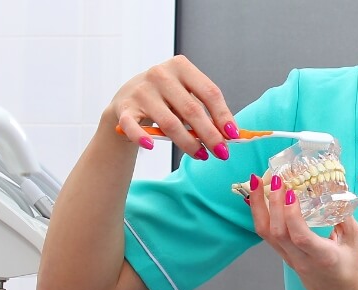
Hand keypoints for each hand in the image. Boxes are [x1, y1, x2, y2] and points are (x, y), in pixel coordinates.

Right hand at [105, 55, 239, 160]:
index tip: (233, 135)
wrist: (127, 98)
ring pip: (169, 122)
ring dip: (188, 143)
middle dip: (210, 134)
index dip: (223, 115)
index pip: (209, 92)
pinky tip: (151, 146)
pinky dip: (141, 137)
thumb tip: (229, 135)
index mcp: (181, 67)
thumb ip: (205, 111)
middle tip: (222, 153)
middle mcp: (160, 74)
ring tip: (201, 155)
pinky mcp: (124, 108)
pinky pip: (133, 126)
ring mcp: (141, 91)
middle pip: (191, 109)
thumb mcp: (186, 96)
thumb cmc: (166, 98)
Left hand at [248, 174, 357, 289]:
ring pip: (266, 234)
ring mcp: (290, 261)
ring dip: (259, 207)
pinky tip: (261, 199)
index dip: (291, 214)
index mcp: (323, 257)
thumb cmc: (355, 270)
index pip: (300, 237)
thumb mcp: (356, 241)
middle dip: (271, 203)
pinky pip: (268, 236)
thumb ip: (344, 214)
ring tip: (257, 183)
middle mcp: (302, 261)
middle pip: (276, 233)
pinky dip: (262, 215)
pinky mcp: (285, 258)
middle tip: (274, 177)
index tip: (290, 192)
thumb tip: (334, 188)